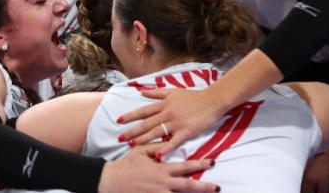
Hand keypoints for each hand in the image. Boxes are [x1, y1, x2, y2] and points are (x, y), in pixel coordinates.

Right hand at [98, 148, 218, 192]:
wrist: (111, 181)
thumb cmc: (127, 165)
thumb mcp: (141, 151)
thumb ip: (157, 146)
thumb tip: (170, 139)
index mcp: (161, 169)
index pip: (185, 167)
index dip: (199, 165)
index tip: (212, 163)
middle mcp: (163, 184)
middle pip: (188, 186)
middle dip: (204, 187)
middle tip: (217, 187)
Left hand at [118, 88, 224, 157]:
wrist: (212, 100)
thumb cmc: (193, 96)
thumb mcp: (173, 91)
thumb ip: (157, 92)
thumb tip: (141, 92)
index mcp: (164, 104)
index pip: (143, 110)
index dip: (130, 115)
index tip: (119, 120)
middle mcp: (167, 113)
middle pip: (146, 123)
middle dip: (132, 131)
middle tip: (121, 138)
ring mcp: (176, 123)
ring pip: (156, 132)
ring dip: (143, 139)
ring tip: (132, 145)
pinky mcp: (186, 131)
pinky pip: (174, 141)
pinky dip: (165, 148)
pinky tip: (157, 155)